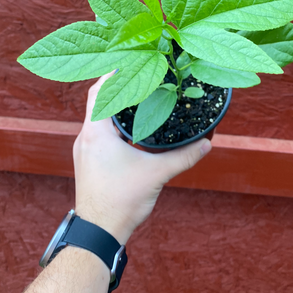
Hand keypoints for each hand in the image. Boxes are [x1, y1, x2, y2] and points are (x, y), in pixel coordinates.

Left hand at [73, 72, 211, 243]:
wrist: (98, 232)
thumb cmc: (120, 202)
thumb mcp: (157, 174)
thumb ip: (183, 156)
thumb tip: (207, 143)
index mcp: (96, 132)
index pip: (100, 90)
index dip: (113, 72)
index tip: (130, 60)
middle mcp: (86, 137)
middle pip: (99, 100)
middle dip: (117, 85)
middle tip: (138, 73)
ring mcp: (85, 149)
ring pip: (98, 117)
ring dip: (114, 105)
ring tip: (137, 95)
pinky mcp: (88, 161)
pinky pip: (98, 131)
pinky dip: (113, 122)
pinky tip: (130, 125)